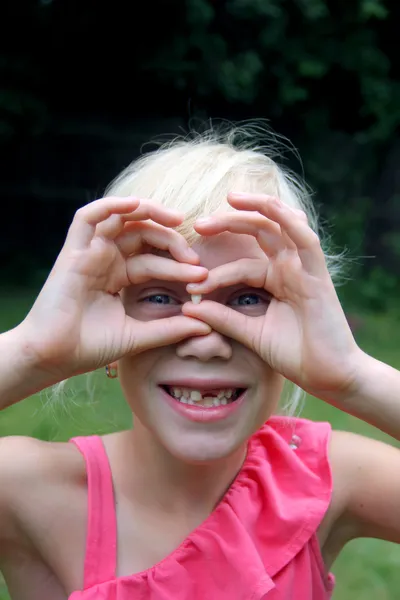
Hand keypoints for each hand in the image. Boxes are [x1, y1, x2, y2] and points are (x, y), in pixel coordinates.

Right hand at [19, 196, 209, 380]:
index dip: (178, 264)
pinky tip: (137, 205)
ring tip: (177, 221)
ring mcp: (89, 252)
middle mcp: (105, 260)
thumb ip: (171, 328)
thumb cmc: (91, 347)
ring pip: (121, 218)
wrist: (54, 357)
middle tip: (194, 257)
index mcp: (118, 276)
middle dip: (171, 241)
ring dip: (149, 213)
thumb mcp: (140, 335)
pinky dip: (111, 206)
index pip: (154, 259)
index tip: (203, 276)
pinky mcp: (73, 250)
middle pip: (143, 235)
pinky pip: (89, 217)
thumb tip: (208, 326)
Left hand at [184, 192, 360, 400]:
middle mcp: (289, 268)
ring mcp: (304, 268)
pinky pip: (303, 238)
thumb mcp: (251, 333)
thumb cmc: (295, 355)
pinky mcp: (318, 273)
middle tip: (199, 224)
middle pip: (259, 232)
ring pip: (280, 225)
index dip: (215, 274)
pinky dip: (286, 219)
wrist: (328, 376)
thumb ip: (223, 318)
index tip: (190, 287)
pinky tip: (266, 205)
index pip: (241, 265)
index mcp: (276, 280)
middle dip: (229, 223)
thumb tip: (189, 306)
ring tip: (230, 198)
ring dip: (257, 208)